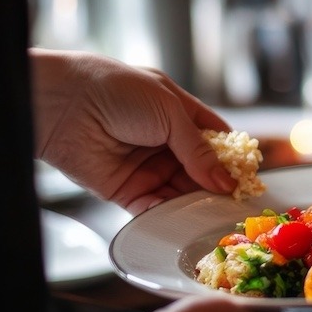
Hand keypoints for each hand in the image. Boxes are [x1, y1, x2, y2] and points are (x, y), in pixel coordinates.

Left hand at [31, 49, 236, 213]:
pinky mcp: (125, 189)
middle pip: (200, 168)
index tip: (248, 174)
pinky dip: (170, 214)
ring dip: (197, 202)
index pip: (212, 137)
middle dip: (217, 184)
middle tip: (236, 201)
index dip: (231, 155)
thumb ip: (198, 150)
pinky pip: (153, 206)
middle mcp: (162, 140)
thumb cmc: (117, 91)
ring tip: (216, 214)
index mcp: (175, 112)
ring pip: (180, 190)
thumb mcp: (169, 112)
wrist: (63, 104)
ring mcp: (145, 165)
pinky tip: (187, 219)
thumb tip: (225, 181)